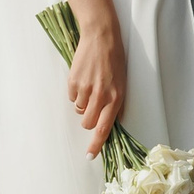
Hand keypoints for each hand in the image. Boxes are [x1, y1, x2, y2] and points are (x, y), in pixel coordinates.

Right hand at [68, 8, 126, 157]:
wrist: (101, 37)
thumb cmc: (114, 60)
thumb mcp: (122, 84)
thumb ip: (115, 104)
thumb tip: (110, 123)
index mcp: (115, 98)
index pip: (104, 128)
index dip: (96, 145)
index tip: (89, 156)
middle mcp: (100, 95)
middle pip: (87, 122)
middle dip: (87, 119)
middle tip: (92, 105)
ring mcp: (85, 88)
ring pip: (78, 109)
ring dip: (82, 102)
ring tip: (90, 85)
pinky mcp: (74, 81)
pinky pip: (71, 96)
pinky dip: (76, 91)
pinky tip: (83, 77)